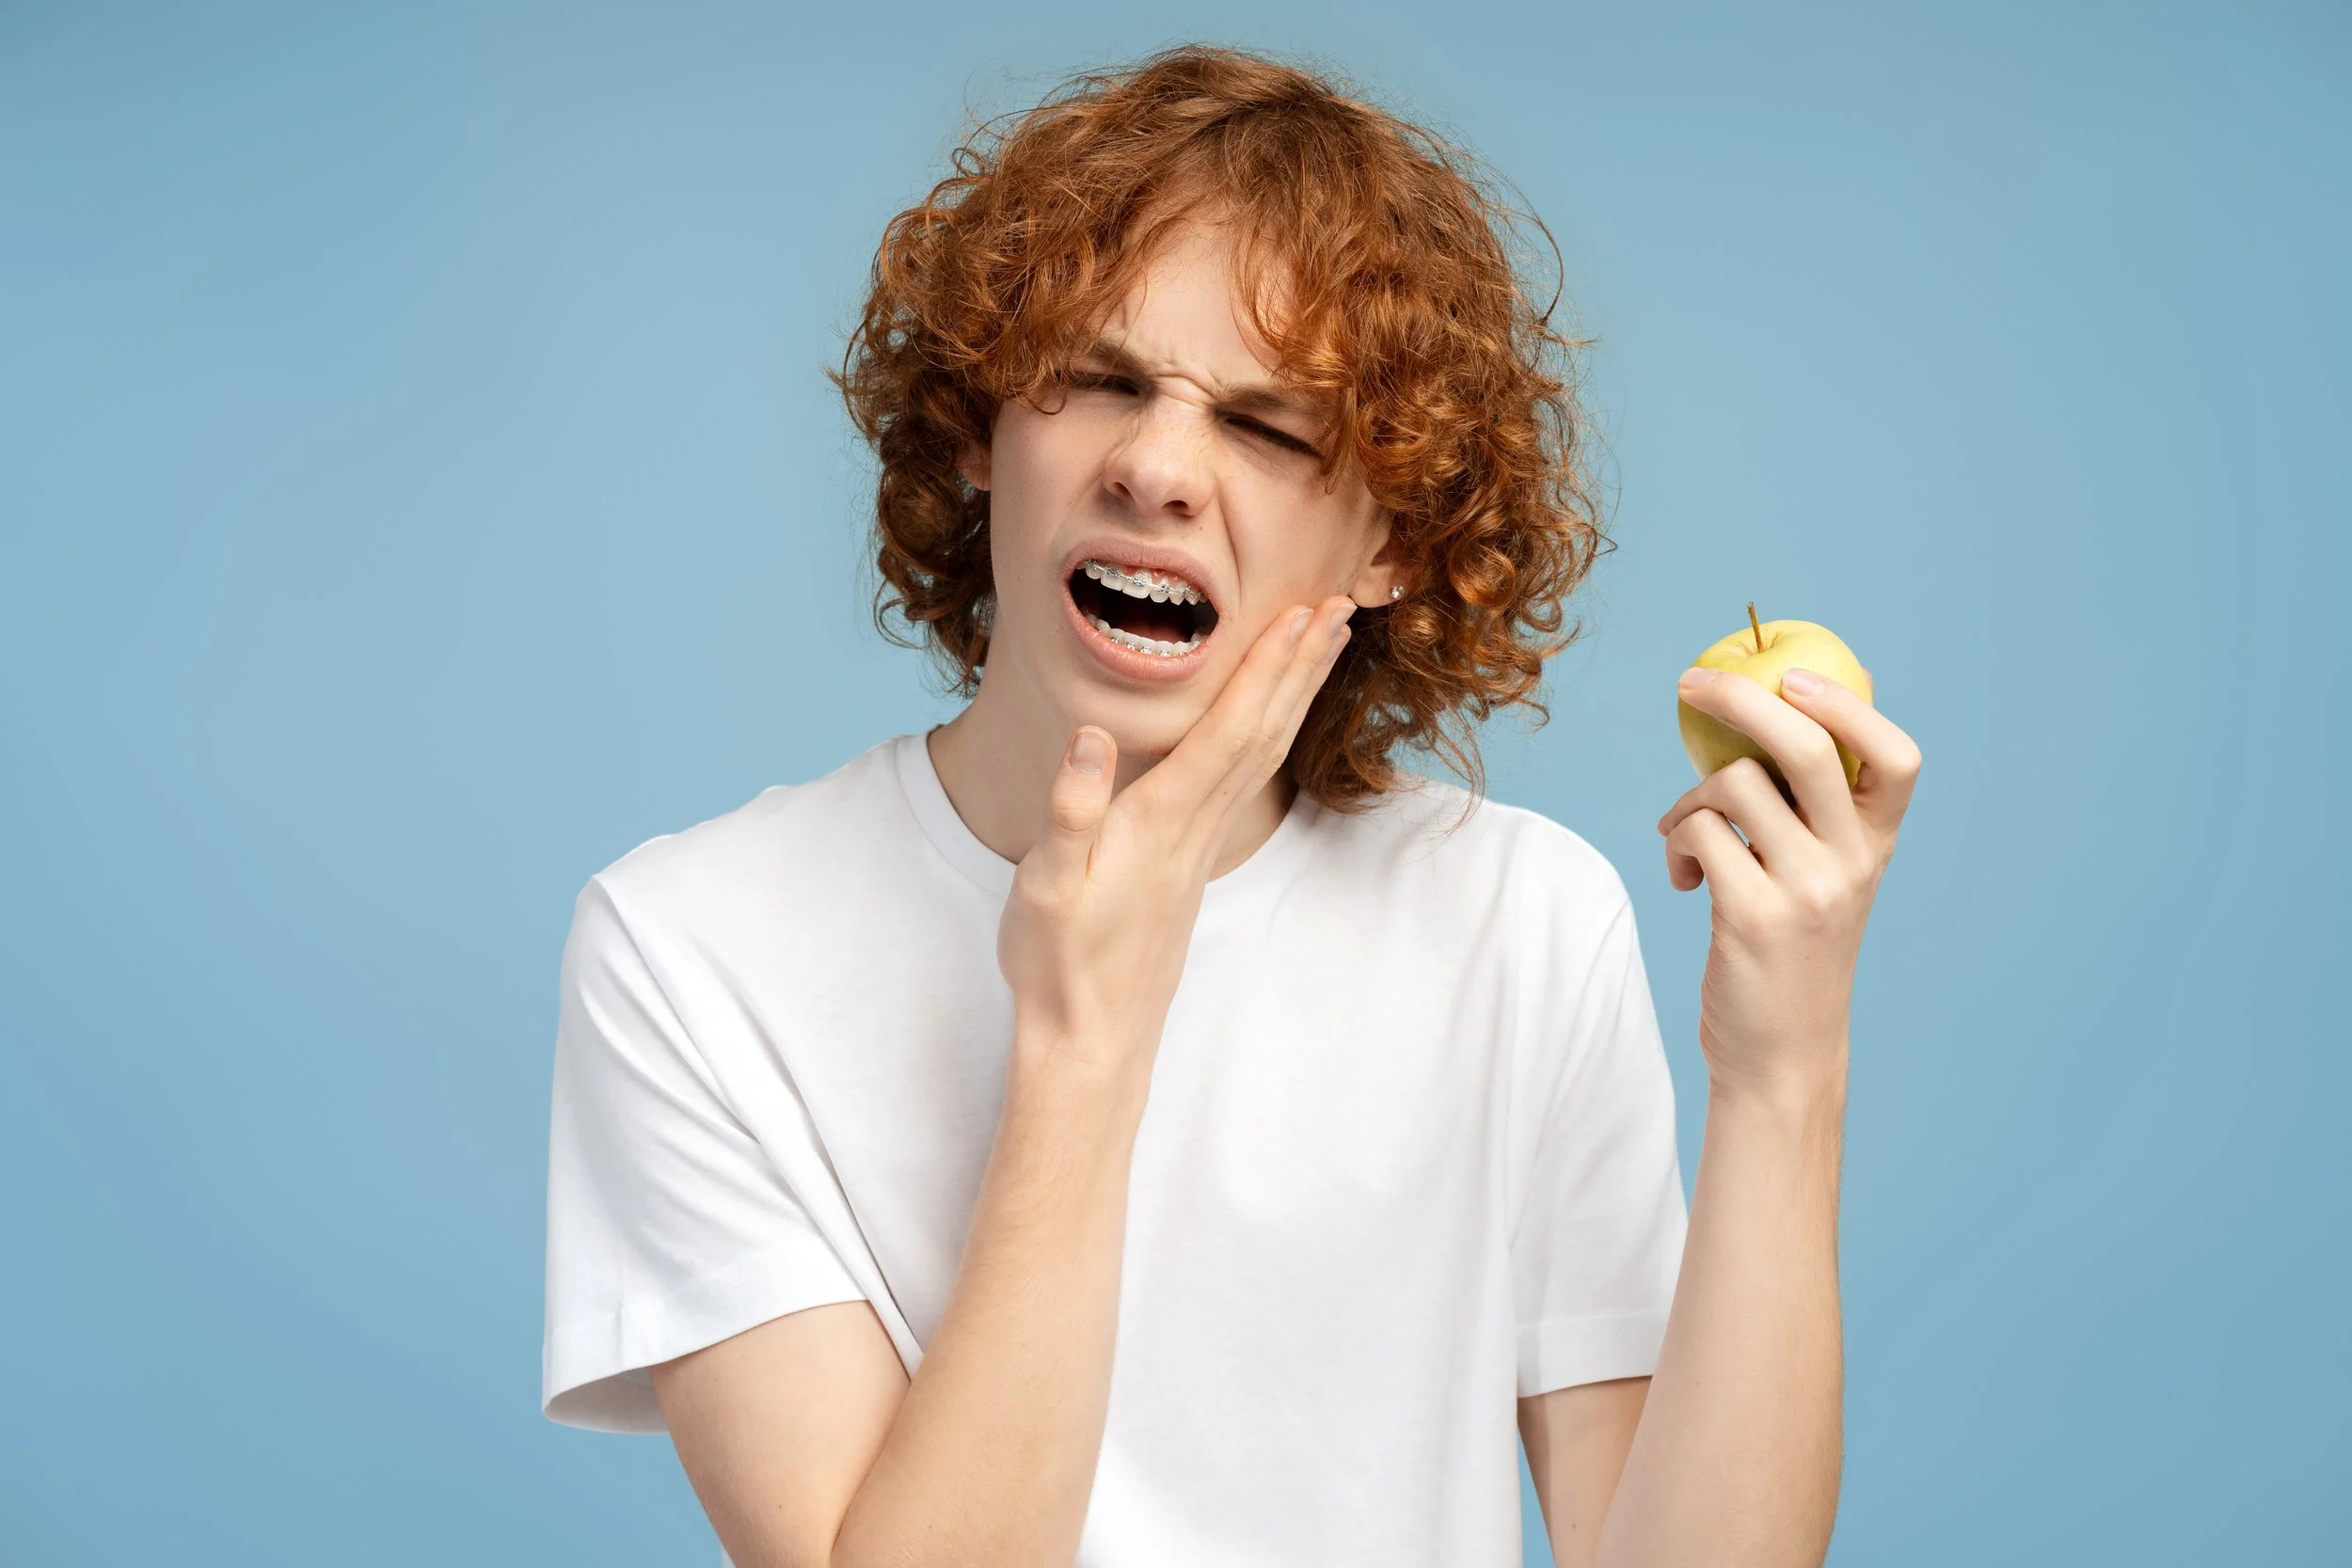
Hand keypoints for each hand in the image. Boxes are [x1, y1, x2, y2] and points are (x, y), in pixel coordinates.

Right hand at [996, 596, 1357, 1081]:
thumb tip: (1090, 734)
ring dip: (1295, 695)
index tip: (1305, 615)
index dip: (1268, 669)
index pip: (1230, 730)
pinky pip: (1246, 779)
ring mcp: (1200, 847)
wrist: (1090, 1038)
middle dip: (1301, 665)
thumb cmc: (1059, 962)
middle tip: (1341, 606)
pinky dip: (1269, 733)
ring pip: (1262, 755)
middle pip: (1264, 733)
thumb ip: (1070, 809)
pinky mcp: (1192, 862)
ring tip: (1325, 647)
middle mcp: (1195, 829)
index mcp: (1162, 822)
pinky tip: (1271, 721)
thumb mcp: (1046, 885)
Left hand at [1655, 664, 1922, 1104]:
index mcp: (1876, 847)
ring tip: (1683, 837)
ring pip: (1733, 786)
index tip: (1794, 678)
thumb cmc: (1793, 955)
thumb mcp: (1827, 877)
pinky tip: (1685, 881)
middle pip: (1806, 747)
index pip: (1897, 758)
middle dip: (1739, 698)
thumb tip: (1821, 691)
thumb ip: (1825, 803)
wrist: (1782, 1056)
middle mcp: (1852, 863)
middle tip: (1690, 684)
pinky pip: (1699, 835)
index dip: (1849, 706)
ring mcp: (1807, 890)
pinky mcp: (1754, 917)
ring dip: (1688, 799)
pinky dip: (1676, 843)